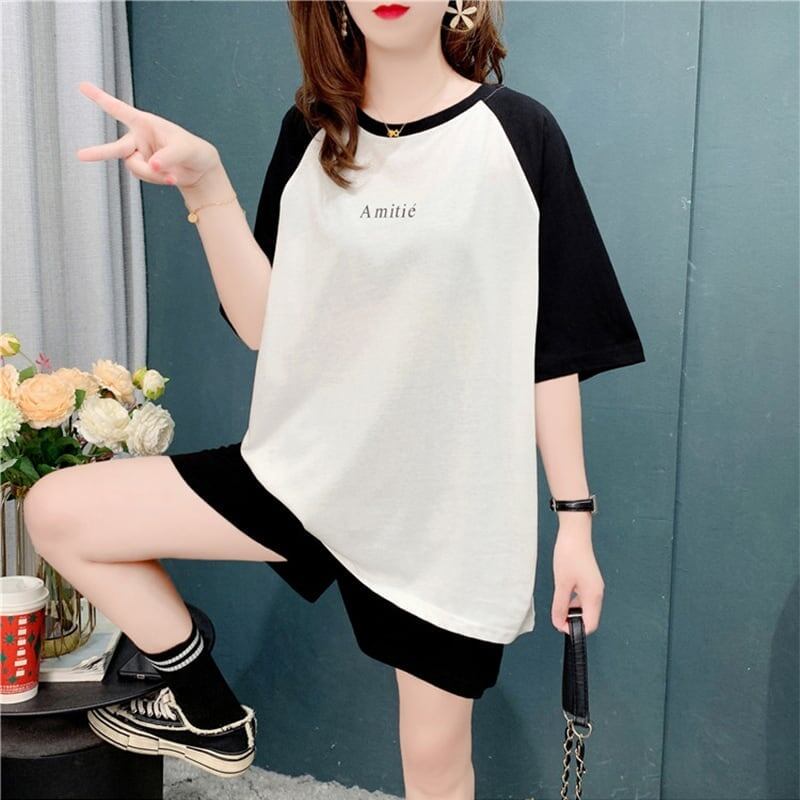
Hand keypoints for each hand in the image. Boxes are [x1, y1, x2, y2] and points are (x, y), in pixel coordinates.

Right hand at [75, 81, 219, 188]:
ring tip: (171, 173)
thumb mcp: (184, 150)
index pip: (120, 110)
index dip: (101, 98)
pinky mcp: (143, 169)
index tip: (82, 86)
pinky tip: (170, 177)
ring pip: (135, 167)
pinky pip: (143, 176)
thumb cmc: (193, 150)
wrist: (199, 169)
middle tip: (79, 156)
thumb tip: (152, 166)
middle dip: (98, 153)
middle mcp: (138, 138)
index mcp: (145, 123)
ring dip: (153, 173)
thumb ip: (168, 156)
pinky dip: (158, 179)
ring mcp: (139, 155)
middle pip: (115, 148)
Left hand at [551, 521, 603, 634]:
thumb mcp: (561, 584)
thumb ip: (560, 606)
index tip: (560, 625)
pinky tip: (562, 594)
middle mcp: (597, 593)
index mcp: (593, 596)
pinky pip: (583, 598)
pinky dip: (573, 601)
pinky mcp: (589, 581)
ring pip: (585, 608)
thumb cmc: (569, 555)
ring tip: (558, 603)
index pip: (590, 625)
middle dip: (573, 621)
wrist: (575, 534)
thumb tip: (558, 623)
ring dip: (572, 611)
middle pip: (589, 618)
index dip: (576, 629)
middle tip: (557, 615)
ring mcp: (594, 586)